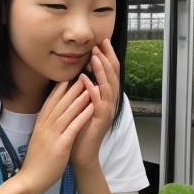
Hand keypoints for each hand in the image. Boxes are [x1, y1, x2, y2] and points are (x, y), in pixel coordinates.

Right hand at [14, 78, 93, 193]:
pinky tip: (91, 106)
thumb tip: (51, 117)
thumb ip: (45, 127)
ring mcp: (52, 134)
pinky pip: (73, 126)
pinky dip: (82, 114)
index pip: (50, 102)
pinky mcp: (60, 145)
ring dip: (79, 96)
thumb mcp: (39, 139)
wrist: (29, 179)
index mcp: (40, 124)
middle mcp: (45, 126)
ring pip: (67, 111)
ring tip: (89, 83)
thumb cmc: (36, 161)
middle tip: (82, 73)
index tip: (68, 76)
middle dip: (71, 87)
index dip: (59, 88)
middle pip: (59, 102)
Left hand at [70, 39, 119, 171]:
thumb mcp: (83, 103)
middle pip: (113, 75)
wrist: (81, 152)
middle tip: (100, 43)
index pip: (110, 72)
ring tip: (94, 56)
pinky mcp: (101, 120)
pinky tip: (84, 79)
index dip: (108, 56)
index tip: (101, 41)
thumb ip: (86, 89)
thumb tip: (82, 71)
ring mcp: (107, 111)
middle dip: (107, 58)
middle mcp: (110, 101)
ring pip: (108, 86)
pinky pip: (98, 102)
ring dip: (101, 70)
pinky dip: (92, 89)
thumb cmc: (80, 126)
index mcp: (107, 96)